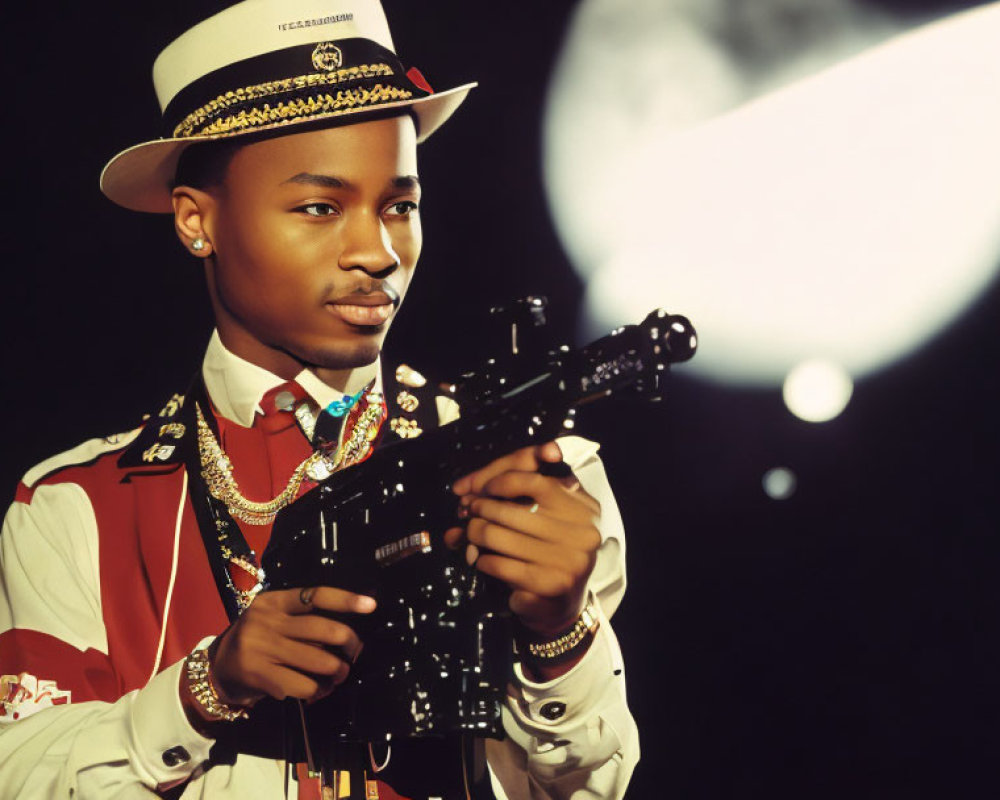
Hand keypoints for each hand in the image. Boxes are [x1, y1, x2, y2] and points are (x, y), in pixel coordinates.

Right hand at [202, 587, 374, 711]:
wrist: (217, 668)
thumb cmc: (257, 640)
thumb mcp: (273, 619)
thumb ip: (302, 619)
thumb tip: (348, 630)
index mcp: (274, 601)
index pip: (315, 595)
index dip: (345, 600)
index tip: (370, 605)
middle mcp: (267, 621)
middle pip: (322, 629)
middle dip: (348, 642)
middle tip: (354, 651)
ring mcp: (261, 648)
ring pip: (318, 661)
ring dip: (337, 671)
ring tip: (339, 674)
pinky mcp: (259, 675)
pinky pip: (303, 685)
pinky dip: (318, 691)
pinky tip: (317, 691)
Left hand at [446, 442, 601, 638]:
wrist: (562, 608)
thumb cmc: (550, 554)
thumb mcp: (550, 520)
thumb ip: (524, 497)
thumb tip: (472, 484)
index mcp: (584, 509)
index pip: (537, 482)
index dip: (504, 481)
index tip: (486, 488)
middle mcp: (582, 533)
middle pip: (512, 511)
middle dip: (482, 508)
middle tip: (470, 511)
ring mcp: (568, 561)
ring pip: (499, 536)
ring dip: (476, 534)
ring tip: (471, 534)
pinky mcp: (550, 585)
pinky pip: (499, 564)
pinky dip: (484, 560)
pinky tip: (483, 560)